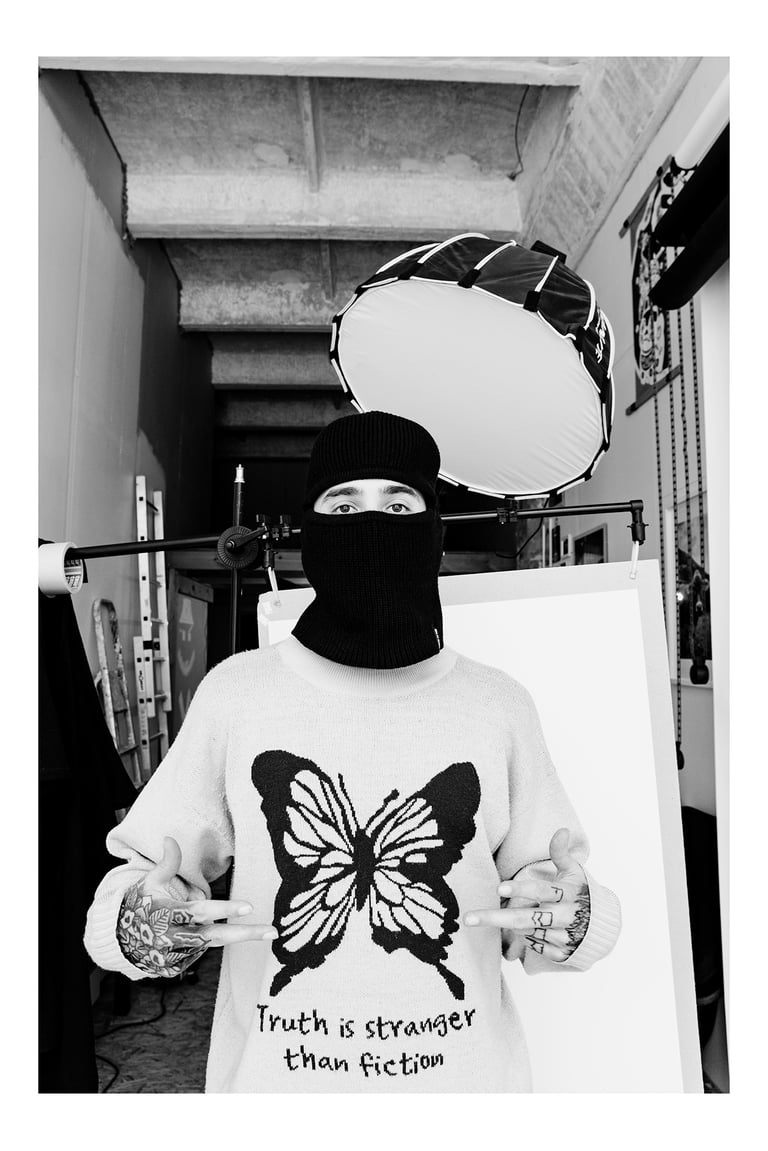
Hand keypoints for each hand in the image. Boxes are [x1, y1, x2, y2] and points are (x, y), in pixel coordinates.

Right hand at [116, 837, 275, 977]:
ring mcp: (178, 956)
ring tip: (260, 929)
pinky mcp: (178, 967)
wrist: (120, 939)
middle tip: (273, 930)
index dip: (225, 909)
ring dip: (236, 936)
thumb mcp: (151, 881)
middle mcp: (176, 938)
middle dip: (245, 934)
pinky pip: (200, 952)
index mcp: (170, 915)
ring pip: (213, 944)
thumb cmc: (142, 903)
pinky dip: (208, 942)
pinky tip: (206, 933)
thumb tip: (170, 838)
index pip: (202, 911)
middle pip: (216, 936)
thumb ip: (167, 863)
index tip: (249, 906)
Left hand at [464, 828, 590, 961]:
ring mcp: (563, 937)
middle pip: (525, 918)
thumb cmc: (580, 892)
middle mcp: (564, 916)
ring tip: (506, 917)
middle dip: (495, 918)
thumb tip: (561, 830)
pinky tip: (526, 930)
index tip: (499, 888)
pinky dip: (526, 940)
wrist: (602, 926)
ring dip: (512, 926)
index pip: (541, 891)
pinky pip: (534, 947)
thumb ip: (560, 852)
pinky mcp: (561, 953)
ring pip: (526, 932)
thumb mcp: (573, 871)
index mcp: (566, 894)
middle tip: (468, 918)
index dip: (520, 889)